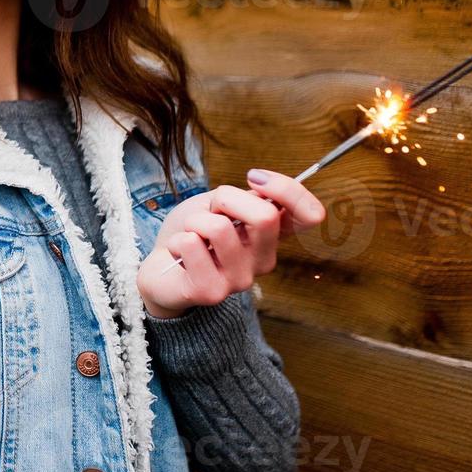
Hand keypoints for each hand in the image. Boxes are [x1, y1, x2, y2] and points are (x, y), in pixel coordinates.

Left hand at [136, 169, 327, 319]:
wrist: (161, 265)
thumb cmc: (194, 231)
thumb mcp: (220, 204)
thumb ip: (245, 198)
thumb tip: (261, 184)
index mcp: (272, 236)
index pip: (310, 215)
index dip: (289, 190)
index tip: (254, 178)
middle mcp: (263, 261)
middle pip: (266, 216)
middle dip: (225, 199)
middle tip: (209, 211)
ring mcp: (240, 280)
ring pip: (219, 228)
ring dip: (194, 221)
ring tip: (190, 235)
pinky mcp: (211, 292)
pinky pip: (191, 245)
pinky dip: (178, 239)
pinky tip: (179, 253)